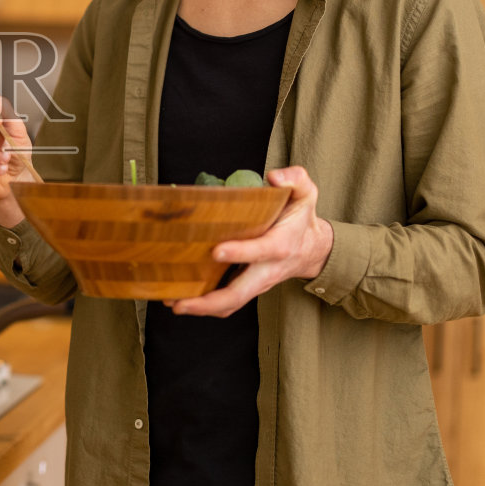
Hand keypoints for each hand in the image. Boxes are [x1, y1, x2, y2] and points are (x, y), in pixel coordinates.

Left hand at [164, 166, 333, 316]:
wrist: (312, 249)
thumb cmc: (301, 218)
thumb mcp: (306, 193)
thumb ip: (295, 179)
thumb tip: (273, 178)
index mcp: (280, 244)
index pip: (260, 251)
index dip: (239, 252)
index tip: (216, 251)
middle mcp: (267, 269)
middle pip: (239, 293)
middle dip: (209, 301)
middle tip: (180, 301)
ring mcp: (257, 283)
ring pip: (231, 303)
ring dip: (201, 308)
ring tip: (172, 303)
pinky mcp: (248, 288)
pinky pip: (227, 303)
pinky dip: (205, 306)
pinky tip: (180, 300)